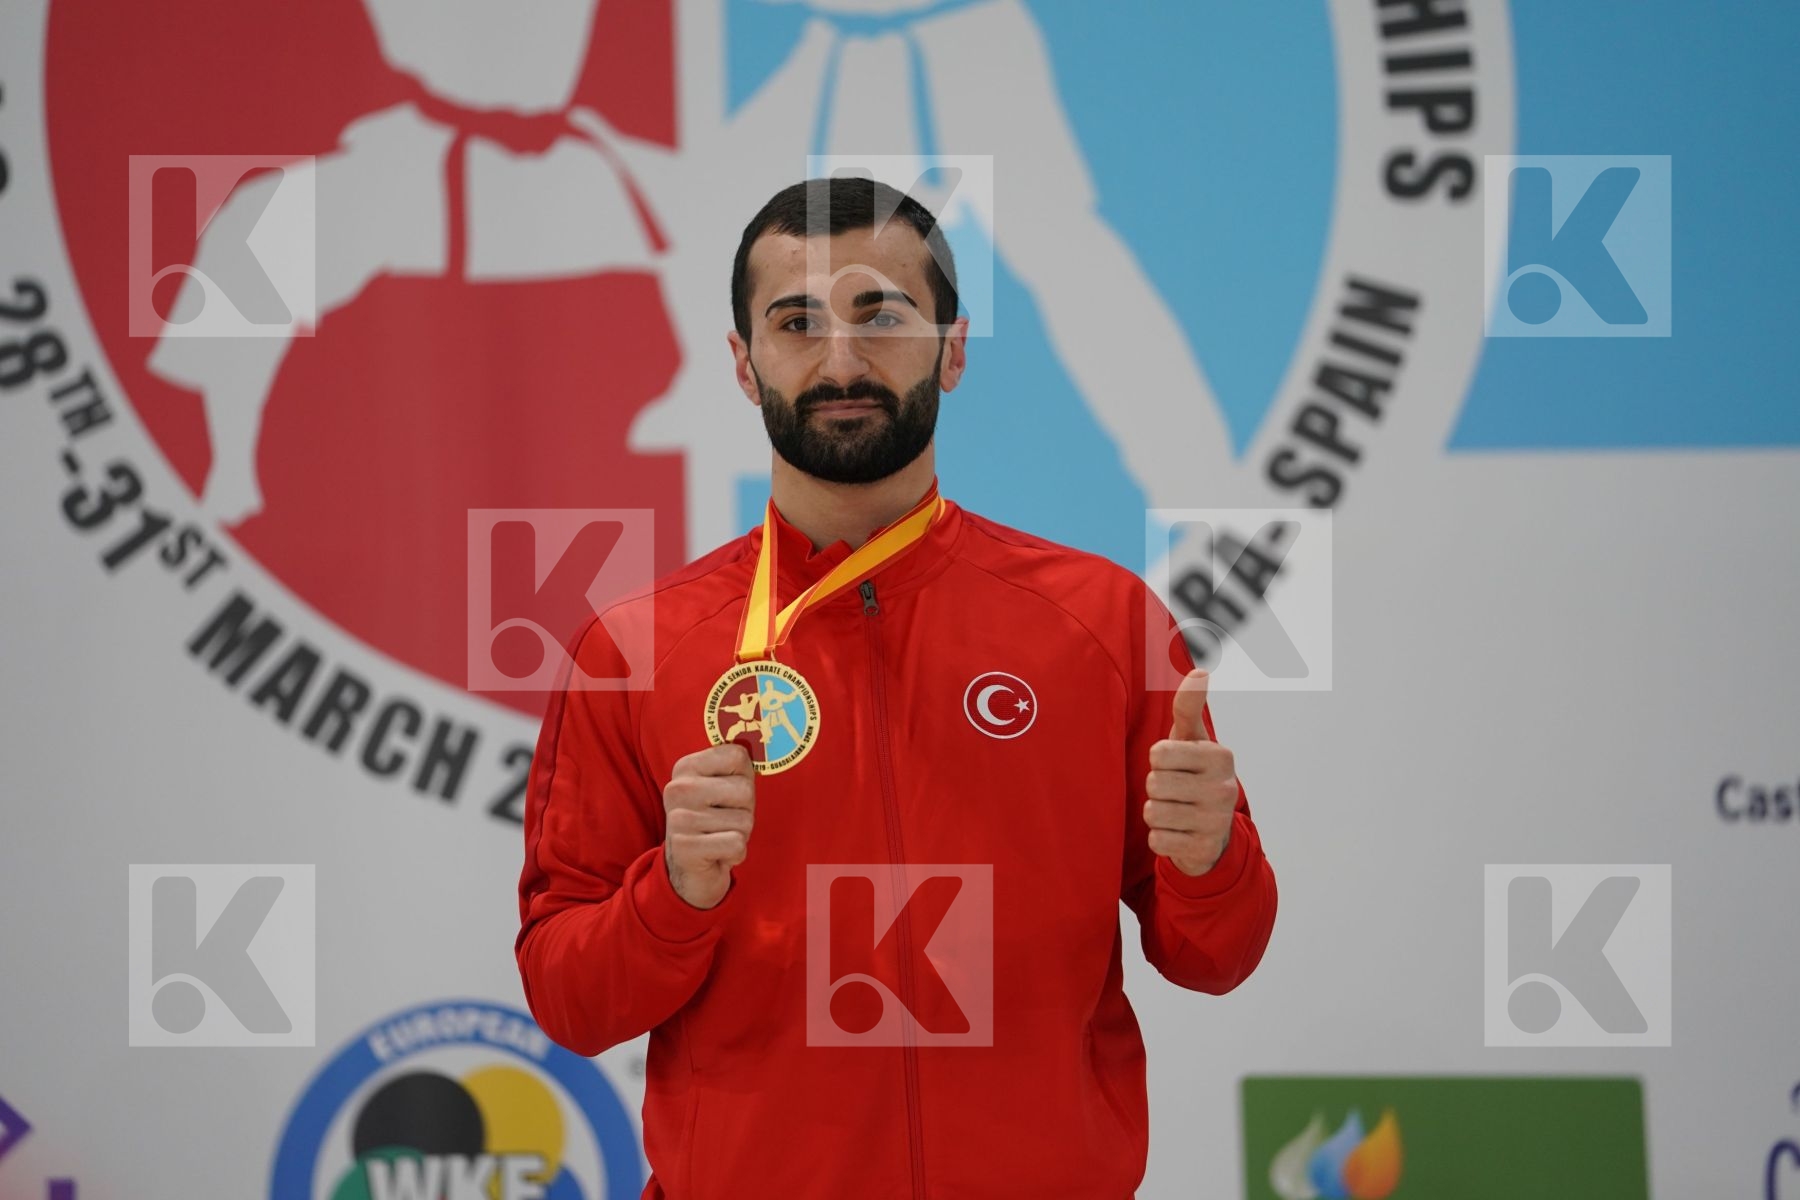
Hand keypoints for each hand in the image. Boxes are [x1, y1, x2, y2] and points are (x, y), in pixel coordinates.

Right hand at [662, 741, 755, 908]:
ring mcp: (678, 819)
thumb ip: (737, 764)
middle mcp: (677, 788)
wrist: (689, 869)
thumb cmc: (713, 820)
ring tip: (719, 837)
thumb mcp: (722, 786)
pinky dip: (735, 854)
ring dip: (739, 834)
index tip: (727, 793)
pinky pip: (737, 844)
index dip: (744, 778)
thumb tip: (760, 738)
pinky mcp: (686, 848)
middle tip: (724, 821)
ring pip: (744, 821)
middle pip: (744, 790)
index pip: (738, 756)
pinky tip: (718, 854)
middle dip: (744, 810)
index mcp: (685, 766)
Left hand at [1144, 669, 1238, 876]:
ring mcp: (1217, 820)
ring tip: (1174, 810)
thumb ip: (1189, 707)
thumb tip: (1200, 670)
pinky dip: (1160, 838)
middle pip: (1154, 783)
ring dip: (1156, 813)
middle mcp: (1224, 787)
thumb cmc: (1193, 773)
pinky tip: (1177, 832)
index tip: (1175, 765)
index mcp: (1220, 756)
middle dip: (1156, 788)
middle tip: (1174, 791)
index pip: (1159, 753)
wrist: (1212, 831)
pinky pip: (1158, 841)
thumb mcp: (1191, 739)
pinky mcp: (1205, 848)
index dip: (1158, 761)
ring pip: (1153, 813)